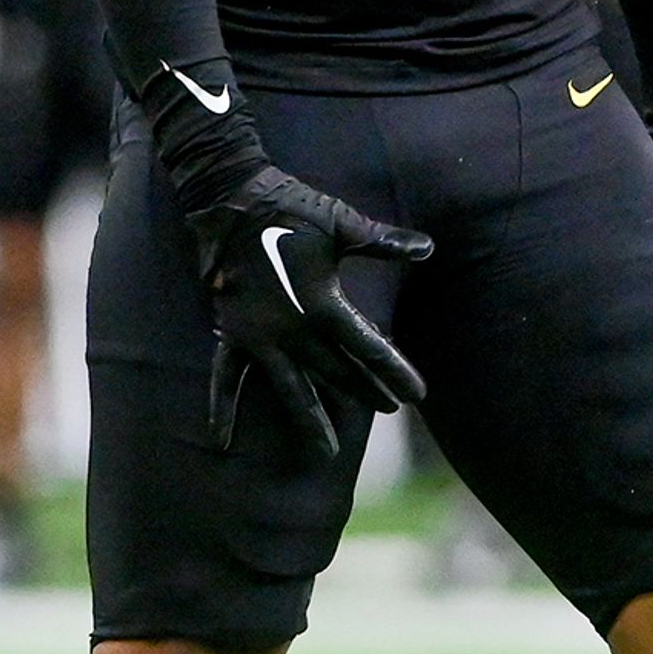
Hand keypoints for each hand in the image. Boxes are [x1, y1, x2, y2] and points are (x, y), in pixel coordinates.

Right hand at [189, 164, 433, 454]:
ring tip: (327, 453)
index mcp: (323, 304)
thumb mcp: (344, 225)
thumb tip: (430, 248)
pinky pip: (224, 378)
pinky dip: (222, 409)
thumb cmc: (291, 209)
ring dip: (309, 420)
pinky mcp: (231, 333)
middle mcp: (293, 328)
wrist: (230, 200)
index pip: (370, 347)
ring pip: (290, 387)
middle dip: (365, 393)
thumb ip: (386, 243)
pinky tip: (221, 443)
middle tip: (390, 411)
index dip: (396, 371)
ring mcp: (259, 336)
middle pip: (336, 372)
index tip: (418, 395)